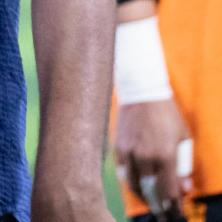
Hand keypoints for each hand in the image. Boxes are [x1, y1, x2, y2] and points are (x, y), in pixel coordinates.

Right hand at [115, 98, 191, 214]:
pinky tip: (138, 186)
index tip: (177, 213)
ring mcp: (130, 153)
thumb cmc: (167, 115)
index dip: (175, 205)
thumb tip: (184, 187)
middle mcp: (146, 157)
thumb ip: (184, 165)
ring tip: (151, 202)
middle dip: (160, 206)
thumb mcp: (183, 138)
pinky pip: (125, 173)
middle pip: (152, 192)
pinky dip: (132, 183)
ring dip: (145, 196)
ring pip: (136, 185)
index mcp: (166, 154)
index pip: (170, 190)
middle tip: (164, 214)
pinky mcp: (118, 148)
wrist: (141, 93)